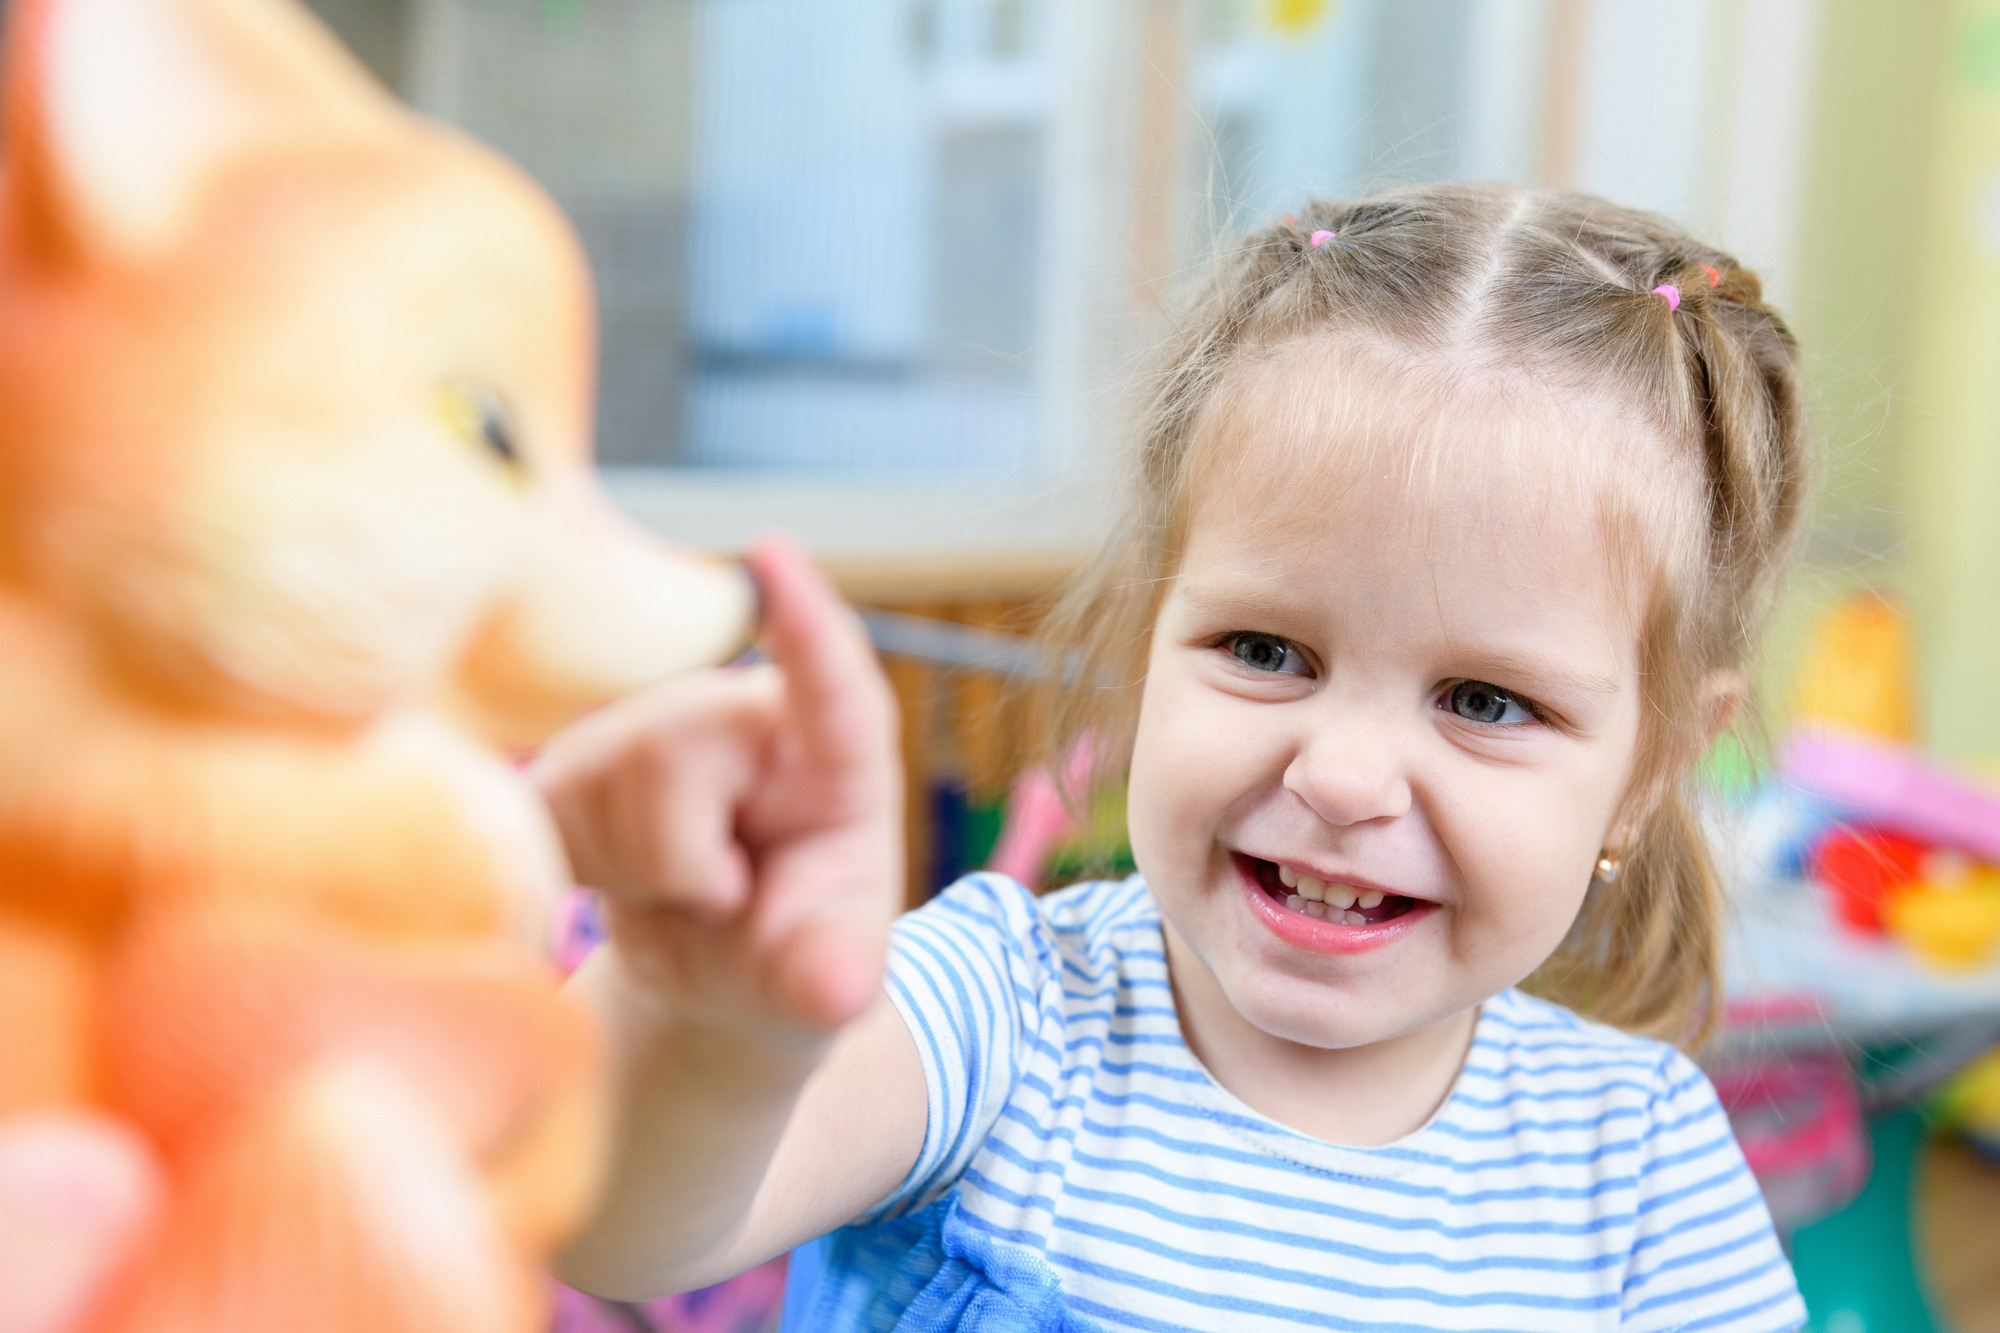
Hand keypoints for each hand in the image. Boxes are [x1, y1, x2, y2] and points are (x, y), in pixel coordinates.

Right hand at [532, 538, 901, 1045]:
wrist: (717, 981)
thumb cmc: (794, 960)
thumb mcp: (825, 981)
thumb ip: (829, 980)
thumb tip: (836, 991)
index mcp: (835, 762)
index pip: (830, 685)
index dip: (801, 619)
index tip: (771, 550)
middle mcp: (746, 720)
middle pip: (674, 749)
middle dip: (681, 858)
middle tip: (722, 902)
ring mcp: (656, 729)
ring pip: (605, 774)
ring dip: (633, 869)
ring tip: (679, 891)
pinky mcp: (580, 758)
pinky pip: (546, 802)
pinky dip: (577, 866)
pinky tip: (620, 882)